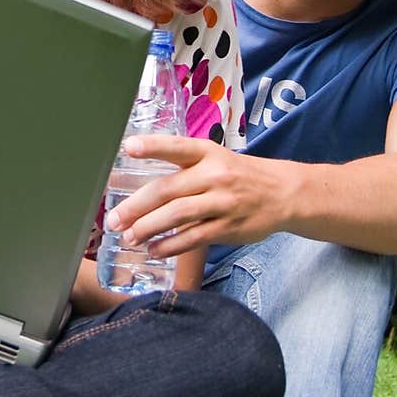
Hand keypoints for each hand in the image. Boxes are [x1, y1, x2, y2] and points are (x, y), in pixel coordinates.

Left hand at [106, 134, 292, 254]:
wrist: (283, 193)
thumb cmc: (239, 175)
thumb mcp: (216, 158)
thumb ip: (184, 166)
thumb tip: (140, 181)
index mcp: (208, 153)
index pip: (177, 147)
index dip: (152, 146)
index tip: (128, 147)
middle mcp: (214, 175)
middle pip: (168, 189)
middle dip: (136, 206)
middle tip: (114, 219)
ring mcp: (222, 203)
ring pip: (177, 216)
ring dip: (148, 228)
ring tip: (129, 236)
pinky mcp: (228, 227)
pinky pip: (193, 238)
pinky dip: (170, 246)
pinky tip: (153, 249)